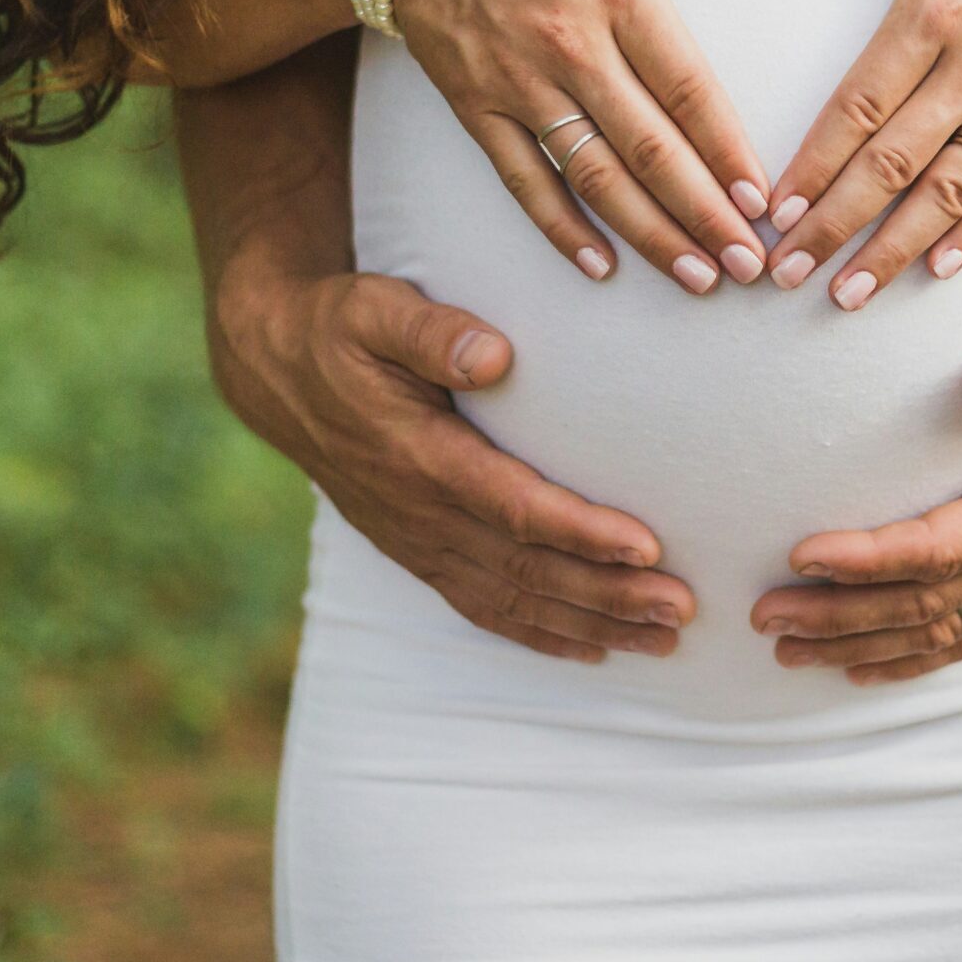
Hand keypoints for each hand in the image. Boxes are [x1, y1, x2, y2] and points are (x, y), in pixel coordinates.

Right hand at [212, 260, 695, 661]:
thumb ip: (432, 332)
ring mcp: (418, 542)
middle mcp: (420, 514)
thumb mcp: (373, 310)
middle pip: (526, 570)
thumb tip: (496, 355)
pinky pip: (483, 609)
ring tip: (662, 640)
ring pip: (513, 602)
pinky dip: (541, 636)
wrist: (278, 372)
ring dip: (590, 625)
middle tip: (682, 609)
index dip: (581, 533)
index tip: (647, 547)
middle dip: (608, 595)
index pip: (513, 507)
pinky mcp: (418, 553)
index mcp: (417, 456)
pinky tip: (595, 651)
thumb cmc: (341, 330)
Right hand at [396, 0, 775, 292]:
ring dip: (649, 234)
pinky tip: (599, 266)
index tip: (762, 198)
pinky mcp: (477, 107)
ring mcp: (520, 84)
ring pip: (595, 176)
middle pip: (650, 148)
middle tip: (749, 264)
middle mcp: (571, 46)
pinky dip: (560, 228)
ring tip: (697, 277)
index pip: (687, 87)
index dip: (727, 149)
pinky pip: (524, 180)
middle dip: (704, 213)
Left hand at [748, 314, 961, 683]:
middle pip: (929, 604)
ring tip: (785, 651)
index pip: (946, 546)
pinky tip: (857, 667)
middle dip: (842, 615)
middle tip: (762, 616)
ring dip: (862, 646)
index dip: (872, 558)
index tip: (803, 554)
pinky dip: (910, 659)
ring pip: (944, 632)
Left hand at [762, 0, 961, 305]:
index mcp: (935, 9)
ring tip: (846, 294)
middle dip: (834, 225)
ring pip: (950, 191)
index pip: (859, 105)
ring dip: (894, 248)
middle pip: (893, 164)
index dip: (813, 164)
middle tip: (785, 271)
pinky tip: (935, 269)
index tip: (774, 209)